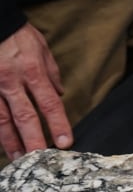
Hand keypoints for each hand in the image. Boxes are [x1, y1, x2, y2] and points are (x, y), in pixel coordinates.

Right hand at [0, 23, 72, 160]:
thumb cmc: (16, 32)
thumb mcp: (41, 47)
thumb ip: (51, 72)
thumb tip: (60, 92)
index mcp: (32, 71)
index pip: (49, 103)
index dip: (59, 124)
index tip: (66, 142)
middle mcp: (11, 81)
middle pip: (24, 116)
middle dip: (34, 139)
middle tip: (40, 159)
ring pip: (1, 119)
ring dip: (10, 141)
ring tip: (18, 157)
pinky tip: (1, 141)